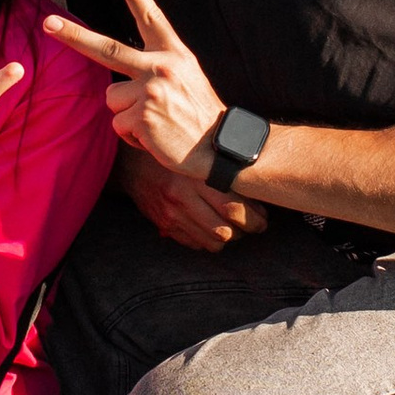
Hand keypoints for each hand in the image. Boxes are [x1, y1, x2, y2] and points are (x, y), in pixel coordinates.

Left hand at [43, 0, 228, 180]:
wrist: (219, 148)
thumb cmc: (198, 115)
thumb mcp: (185, 78)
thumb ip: (156, 67)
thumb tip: (117, 80)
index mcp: (174, 54)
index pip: (150, 18)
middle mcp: (161, 66)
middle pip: (106, 49)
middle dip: (73, 35)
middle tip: (48, 23)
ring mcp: (151, 90)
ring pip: (112, 99)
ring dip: (127, 115)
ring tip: (156, 122)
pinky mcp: (142, 116)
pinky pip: (119, 125)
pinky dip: (133, 136)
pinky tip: (156, 137)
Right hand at [117, 142, 263, 249]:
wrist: (131, 159)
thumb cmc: (173, 151)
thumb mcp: (197, 152)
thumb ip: (222, 166)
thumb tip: (256, 181)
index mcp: (194, 176)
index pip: (232, 207)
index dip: (254, 218)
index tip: (263, 217)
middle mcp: (182, 196)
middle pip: (225, 229)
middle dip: (246, 231)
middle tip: (256, 225)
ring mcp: (171, 213)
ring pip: (212, 241)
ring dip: (229, 238)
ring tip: (237, 228)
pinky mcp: (164, 223)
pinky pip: (194, 243)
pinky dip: (209, 240)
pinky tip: (214, 229)